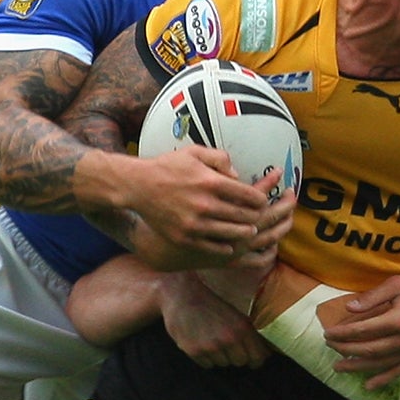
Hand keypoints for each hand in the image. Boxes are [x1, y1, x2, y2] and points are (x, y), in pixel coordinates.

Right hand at [117, 147, 270, 262]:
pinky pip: (214, 247)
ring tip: (249, 231)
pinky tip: (230, 244)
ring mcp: (194, 224)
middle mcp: (204, 204)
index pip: (249, 196)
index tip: (262, 201)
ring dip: (244, 233)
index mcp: (211, 182)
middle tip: (260, 218)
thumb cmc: (168, 167)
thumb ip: (220, 158)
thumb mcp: (194, 152)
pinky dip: (226, 247)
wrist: (137, 185)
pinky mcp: (184, 238)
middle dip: (257, 217)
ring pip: (232, 234)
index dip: (261, 200)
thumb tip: (238, 175)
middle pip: (244, 217)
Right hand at [161, 273, 269, 366]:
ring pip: (223, 364)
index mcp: (242, 328)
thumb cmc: (211, 304)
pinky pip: (207, 365)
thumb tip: (266, 354)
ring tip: (211, 339)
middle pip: (240, 362)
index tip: (252, 360)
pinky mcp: (194, 351)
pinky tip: (201, 342)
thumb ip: (249, 333)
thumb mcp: (236, 314)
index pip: (258, 358)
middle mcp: (228, 339)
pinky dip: (205, 358)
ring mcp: (211, 346)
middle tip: (226, 344)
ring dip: (219, 356)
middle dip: (235, 356)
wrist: (182, 294)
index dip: (256, 360)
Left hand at [323, 273, 399, 389]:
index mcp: (397, 320)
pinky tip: (368, 385)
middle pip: (368, 349)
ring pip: (379, 364)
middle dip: (345, 349)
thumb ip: (373, 297)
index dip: (343, 333)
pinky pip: (398, 371)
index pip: (362, 330)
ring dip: (357, 367)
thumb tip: (349, 307)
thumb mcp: (397, 284)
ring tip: (339, 368)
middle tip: (329, 347)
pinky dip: (382, 379)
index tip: (329, 332)